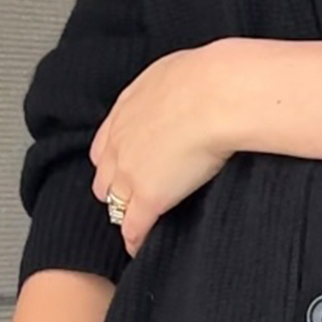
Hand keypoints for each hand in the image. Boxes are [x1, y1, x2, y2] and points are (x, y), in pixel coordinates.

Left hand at [90, 42, 248, 256]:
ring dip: (123, 215)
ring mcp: (131, 172)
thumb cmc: (209, 79)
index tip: (125, 169)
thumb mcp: (178, 72)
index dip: (114, 161)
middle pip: (104, 177)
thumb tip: (186, 87)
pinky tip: (139, 249)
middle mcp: (120, 141)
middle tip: (129, 201)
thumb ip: (170, 89)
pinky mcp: (149, 198)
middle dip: (114, 189)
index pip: (106, 145)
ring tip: (135, 228)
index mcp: (126, 110)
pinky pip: (133, 228)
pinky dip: (135, 241)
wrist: (217, 96)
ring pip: (115, 204)